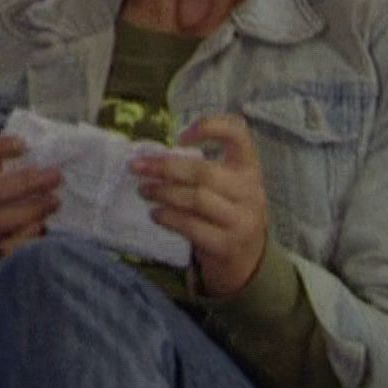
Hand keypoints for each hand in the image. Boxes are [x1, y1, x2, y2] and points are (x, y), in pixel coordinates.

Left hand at [131, 114, 268, 297]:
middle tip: (136, 167)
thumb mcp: (226, 187)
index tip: (180, 135)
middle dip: (165, 168)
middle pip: (204, 172)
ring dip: (163, 193)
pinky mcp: (227, 245)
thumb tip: (151, 158)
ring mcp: (242, 220)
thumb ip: (201, 171)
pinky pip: (191, 226)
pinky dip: (168, 218)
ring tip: (143, 190)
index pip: (239, 134)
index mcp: (249, 168)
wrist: (248, 260)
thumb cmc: (227, 213)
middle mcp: (251, 191)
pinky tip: (155, 214)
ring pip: (196, 199)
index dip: (211, 126)